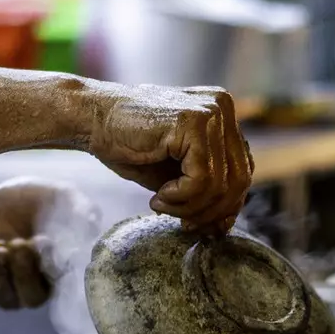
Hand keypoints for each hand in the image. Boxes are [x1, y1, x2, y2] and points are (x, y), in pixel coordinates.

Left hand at [0, 178, 96, 309]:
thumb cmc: (25, 202)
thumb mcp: (56, 195)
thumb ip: (79, 207)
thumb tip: (94, 222)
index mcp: (72, 260)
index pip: (84, 272)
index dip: (79, 261)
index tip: (71, 244)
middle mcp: (53, 280)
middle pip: (61, 288)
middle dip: (50, 264)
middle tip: (40, 239)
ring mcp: (27, 290)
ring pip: (33, 298)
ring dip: (25, 271)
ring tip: (16, 244)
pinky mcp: (1, 294)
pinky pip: (6, 297)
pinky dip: (3, 273)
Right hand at [88, 84, 251, 233]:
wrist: (91, 118)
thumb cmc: (129, 145)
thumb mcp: (175, 174)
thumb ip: (205, 191)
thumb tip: (226, 226)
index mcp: (223, 117)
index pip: (243, 172)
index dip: (224, 207)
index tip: (196, 222)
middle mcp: (223, 108)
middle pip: (240, 180)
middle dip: (211, 212)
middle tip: (184, 224)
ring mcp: (210, 111)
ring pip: (221, 184)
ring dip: (190, 207)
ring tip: (163, 205)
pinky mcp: (193, 121)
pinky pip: (202, 178)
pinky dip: (180, 197)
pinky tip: (158, 196)